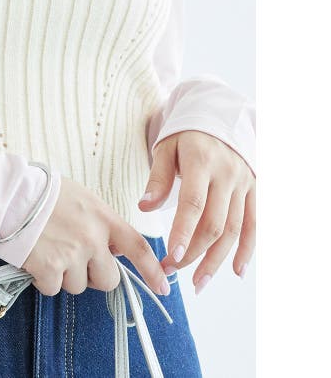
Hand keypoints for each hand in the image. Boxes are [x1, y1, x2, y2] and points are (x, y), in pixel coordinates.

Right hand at [21, 175, 170, 298]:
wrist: (7, 194)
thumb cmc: (40, 191)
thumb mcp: (79, 197)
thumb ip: (98, 221)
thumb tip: (110, 248)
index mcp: (102, 217)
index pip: (137, 247)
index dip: (152, 270)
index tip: (163, 287)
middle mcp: (92, 238)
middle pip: (108, 279)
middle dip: (93, 275)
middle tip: (73, 260)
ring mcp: (72, 255)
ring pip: (78, 286)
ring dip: (64, 275)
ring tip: (47, 249)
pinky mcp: (49, 268)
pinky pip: (53, 288)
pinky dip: (43, 279)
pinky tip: (34, 257)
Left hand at [138, 129, 255, 293]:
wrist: (219, 117)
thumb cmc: (186, 135)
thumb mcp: (166, 147)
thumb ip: (157, 177)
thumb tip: (144, 206)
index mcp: (201, 161)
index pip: (193, 203)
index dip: (183, 231)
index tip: (171, 256)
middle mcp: (227, 175)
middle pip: (214, 223)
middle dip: (193, 252)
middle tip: (171, 270)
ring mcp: (244, 185)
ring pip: (233, 230)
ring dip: (216, 260)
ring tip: (198, 282)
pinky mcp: (254, 192)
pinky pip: (253, 225)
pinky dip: (246, 250)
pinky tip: (235, 271)